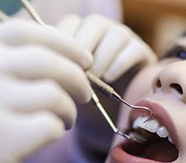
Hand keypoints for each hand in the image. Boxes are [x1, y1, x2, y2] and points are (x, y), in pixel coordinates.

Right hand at [0, 18, 91, 162]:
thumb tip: (60, 54)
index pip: (20, 32)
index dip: (62, 43)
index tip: (83, 60)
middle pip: (42, 61)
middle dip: (76, 78)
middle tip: (82, 95)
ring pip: (51, 95)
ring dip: (68, 109)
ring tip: (61, 121)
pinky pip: (48, 127)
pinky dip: (57, 131)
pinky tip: (46, 139)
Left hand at [57, 14, 155, 162]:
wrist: (109, 115)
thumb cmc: (81, 98)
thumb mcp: (65, 85)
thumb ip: (56, 71)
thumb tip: (44, 65)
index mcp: (80, 33)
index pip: (70, 25)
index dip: (64, 43)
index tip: (58, 66)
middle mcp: (102, 31)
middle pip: (93, 24)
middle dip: (83, 49)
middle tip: (77, 73)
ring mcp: (123, 38)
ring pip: (114, 33)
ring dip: (102, 56)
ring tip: (95, 78)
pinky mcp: (141, 51)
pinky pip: (132, 48)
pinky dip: (119, 62)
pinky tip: (108, 78)